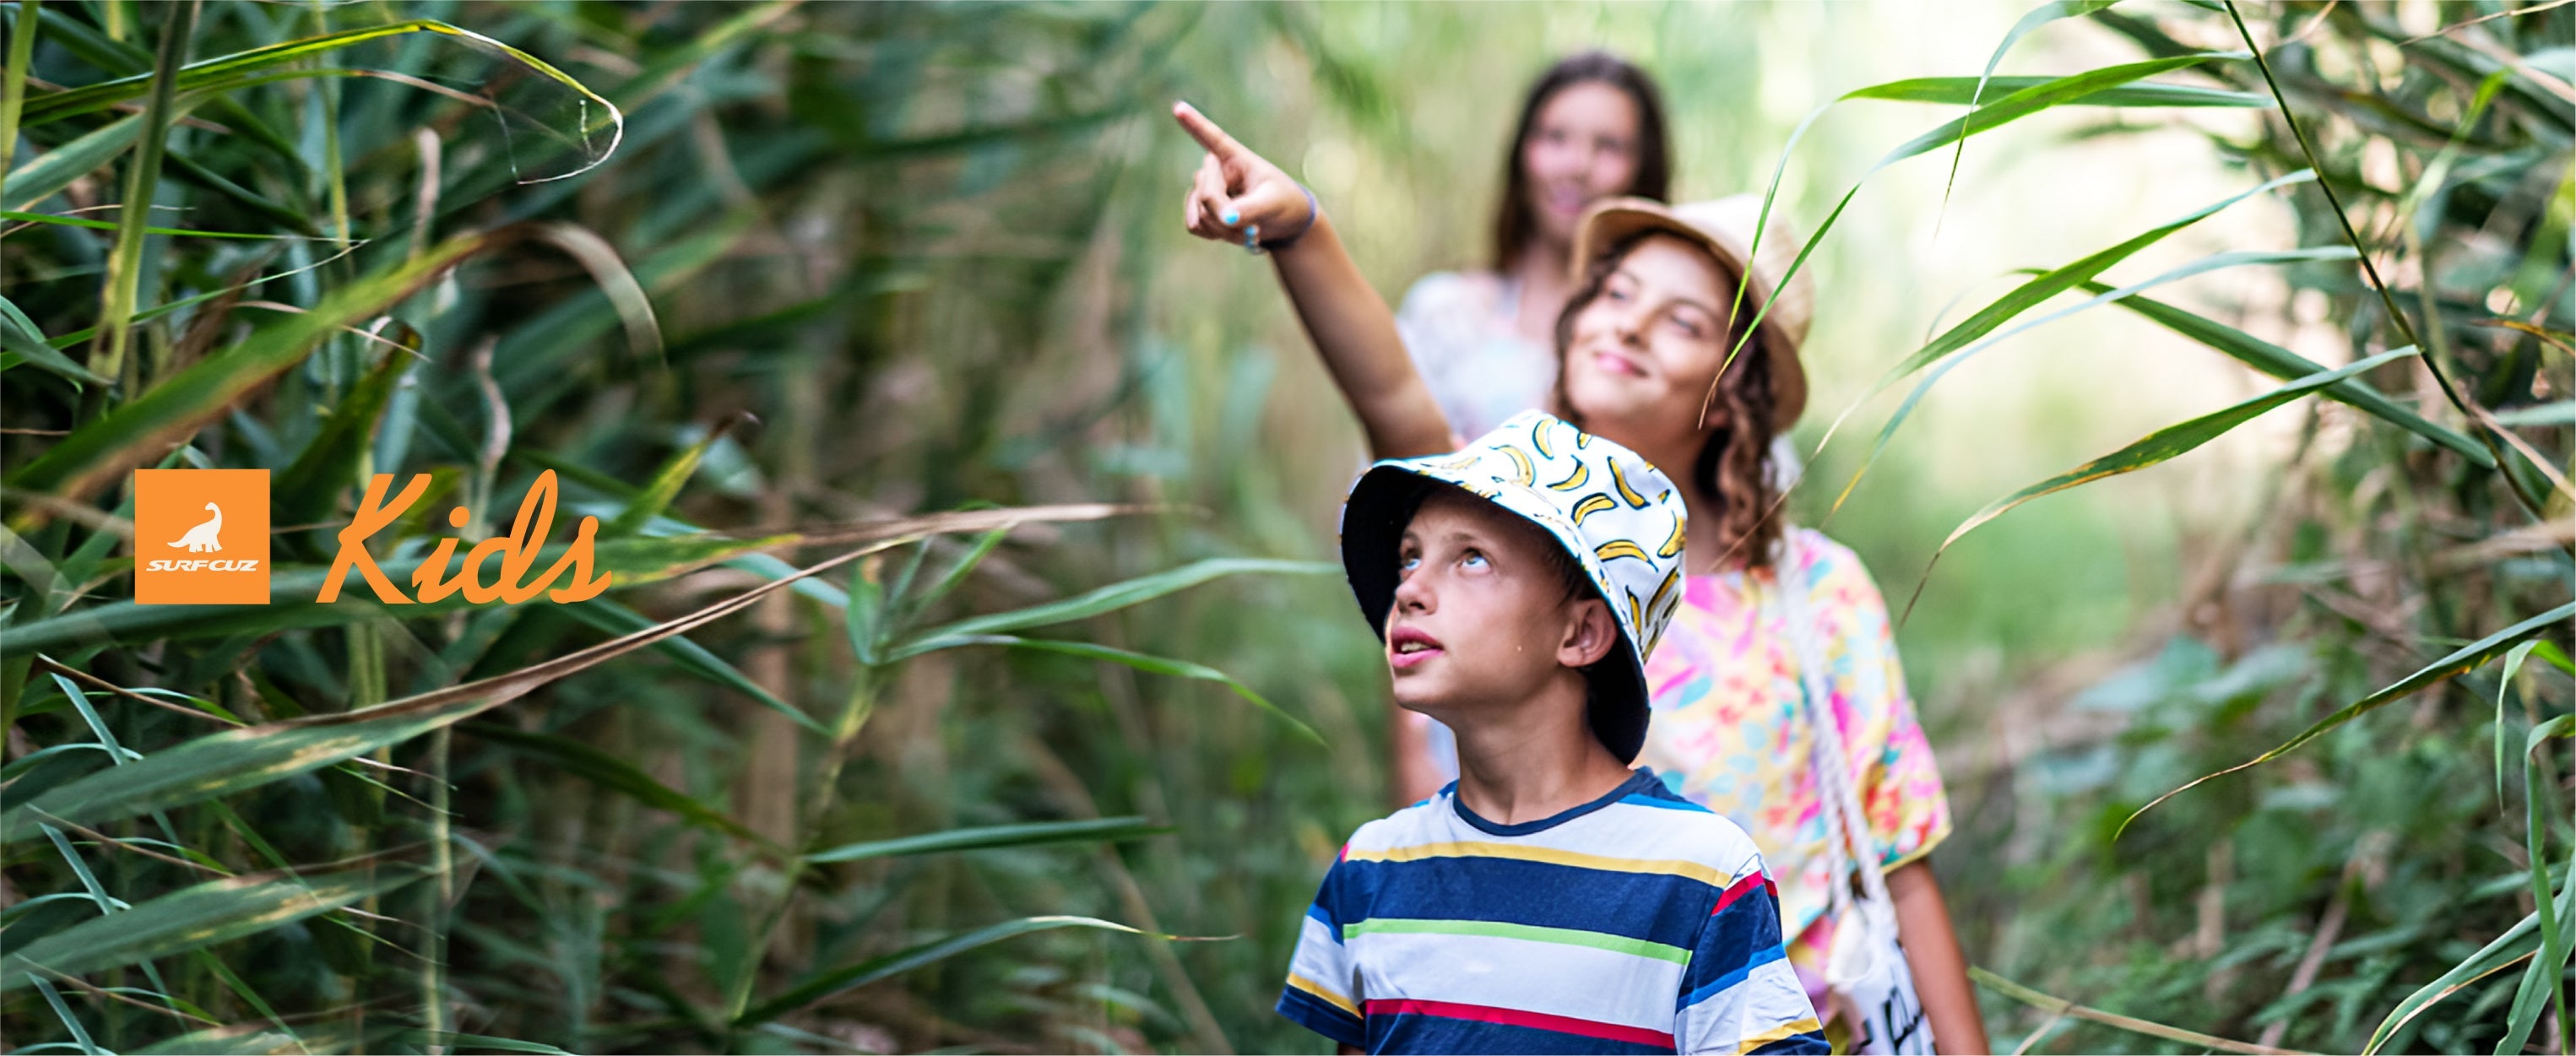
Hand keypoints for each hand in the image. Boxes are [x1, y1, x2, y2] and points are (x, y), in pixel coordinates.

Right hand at [1173, 101, 1315, 251]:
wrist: (1283, 223)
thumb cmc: (1284, 203)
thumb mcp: (1272, 204)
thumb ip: (1249, 209)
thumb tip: (1226, 218)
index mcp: (1236, 157)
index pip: (1213, 138)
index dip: (1194, 123)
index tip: (1178, 108)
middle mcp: (1216, 169)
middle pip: (1207, 195)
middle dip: (1227, 216)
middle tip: (1253, 227)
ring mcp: (1205, 189)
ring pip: (1199, 214)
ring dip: (1224, 230)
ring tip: (1249, 230)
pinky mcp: (1199, 210)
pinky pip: (1194, 226)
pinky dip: (1214, 234)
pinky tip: (1233, 231)